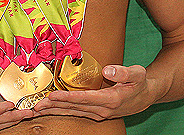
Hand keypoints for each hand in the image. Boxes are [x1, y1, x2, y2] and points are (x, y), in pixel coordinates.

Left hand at [32, 65, 158, 120]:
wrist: (146, 97)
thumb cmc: (140, 83)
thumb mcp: (137, 74)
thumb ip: (123, 72)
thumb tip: (108, 69)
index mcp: (111, 100)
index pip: (84, 98)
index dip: (67, 97)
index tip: (53, 95)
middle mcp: (102, 109)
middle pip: (74, 108)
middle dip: (55, 106)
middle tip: (37, 103)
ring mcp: (98, 113)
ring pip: (72, 112)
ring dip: (55, 110)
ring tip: (38, 107)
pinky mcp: (96, 113)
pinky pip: (75, 112)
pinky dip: (62, 111)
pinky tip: (50, 108)